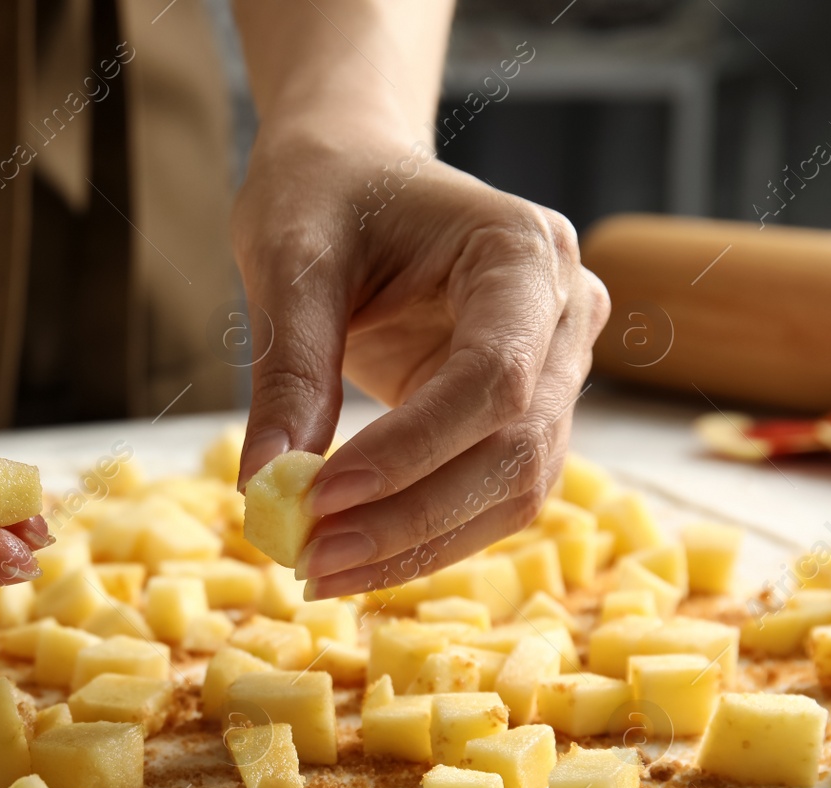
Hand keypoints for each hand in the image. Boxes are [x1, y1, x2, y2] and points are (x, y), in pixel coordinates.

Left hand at [231, 134, 609, 597]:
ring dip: (417, 544)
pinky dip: (423, 536)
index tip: (319, 498)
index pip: (493, 375)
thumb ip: (289, 369)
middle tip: (310, 562)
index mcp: (523, 251)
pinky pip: (490, 495)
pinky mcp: (523, 413)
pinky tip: (351, 558)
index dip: (411, 450)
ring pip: (514, 489)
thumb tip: (264, 486)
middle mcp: (565, 312)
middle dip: (410, 517)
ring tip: (319, 570)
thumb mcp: (289, 261)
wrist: (352, 173)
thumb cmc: (323, 195)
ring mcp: (555, 367)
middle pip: (515, 446)